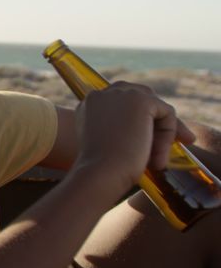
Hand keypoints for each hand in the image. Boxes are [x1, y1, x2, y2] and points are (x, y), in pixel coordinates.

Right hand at [73, 82, 196, 192]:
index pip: (122, 103)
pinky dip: (168, 135)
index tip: (151, 143)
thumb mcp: (106, 144)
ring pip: (155, 107)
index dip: (140, 120)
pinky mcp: (140, 100)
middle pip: (141, 97)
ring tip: (158, 159)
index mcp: (89, 105)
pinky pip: (167, 114)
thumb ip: (117, 130)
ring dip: (163, 132)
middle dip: (158, 118)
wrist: (100, 173)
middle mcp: (102, 94)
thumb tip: (147, 130)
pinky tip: (158, 158)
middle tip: (178, 140)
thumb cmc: (102, 169)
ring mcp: (121, 94)